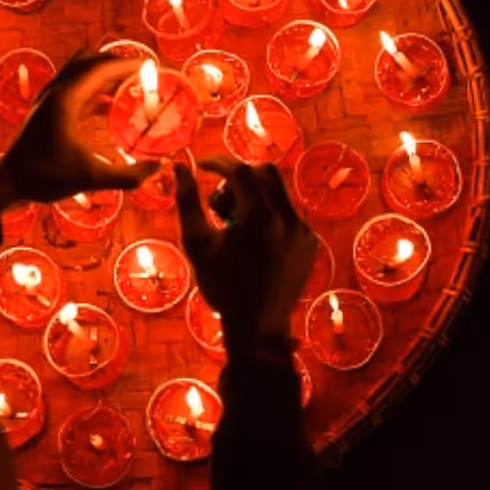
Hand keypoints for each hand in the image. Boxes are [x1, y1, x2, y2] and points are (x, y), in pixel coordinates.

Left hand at [0, 54, 156, 207]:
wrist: (8, 183)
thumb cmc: (44, 178)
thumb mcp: (90, 178)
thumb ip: (128, 175)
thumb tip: (159, 168)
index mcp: (65, 100)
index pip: (101, 68)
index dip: (128, 64)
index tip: (150, 65)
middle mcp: (56, 92)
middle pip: (90, 61)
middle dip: (117, 64)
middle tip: (142, 75)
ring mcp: (49, 99)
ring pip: (81, 72)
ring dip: (105, 75)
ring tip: (130, 88)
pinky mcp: (47, 109)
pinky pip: (75, 88)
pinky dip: (95, 90)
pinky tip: (111, 108)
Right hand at [174, 157, 317, 351]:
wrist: (258, 325)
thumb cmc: (222, 286)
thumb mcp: (197, 243)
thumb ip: (187, 202)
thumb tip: (178, 167)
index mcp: (260, 218)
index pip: (240, 171)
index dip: (218, 164)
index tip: (201, 166)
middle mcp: (288, 219)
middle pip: (264, 173)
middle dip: (238, 178)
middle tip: (219, 201)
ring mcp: (304, 231)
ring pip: (278, 192)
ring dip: (254, 196)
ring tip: (236, 225)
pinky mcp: (311, 242)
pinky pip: (289, 213)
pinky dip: (270, 215)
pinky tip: (255, 242)